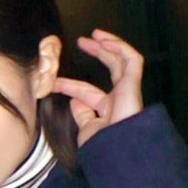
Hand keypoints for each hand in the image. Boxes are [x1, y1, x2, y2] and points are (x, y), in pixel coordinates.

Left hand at [52, 29, 144, 145]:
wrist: (118, 153)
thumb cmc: (103, 147)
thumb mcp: (87, 130)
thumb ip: (83, 115)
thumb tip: (75, 101)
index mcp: (107, 110)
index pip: (88, 91)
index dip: (70, 85)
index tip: (53, 82)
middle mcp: (119, 98)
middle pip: (111, 69)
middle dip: (97, 53)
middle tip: (81, 41)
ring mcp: (128, 91)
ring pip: (123, 60)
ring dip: (110, 45)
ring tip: (95, 34)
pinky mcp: (134, 84)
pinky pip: (133, 60)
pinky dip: (120, 48)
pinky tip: (105, 41)